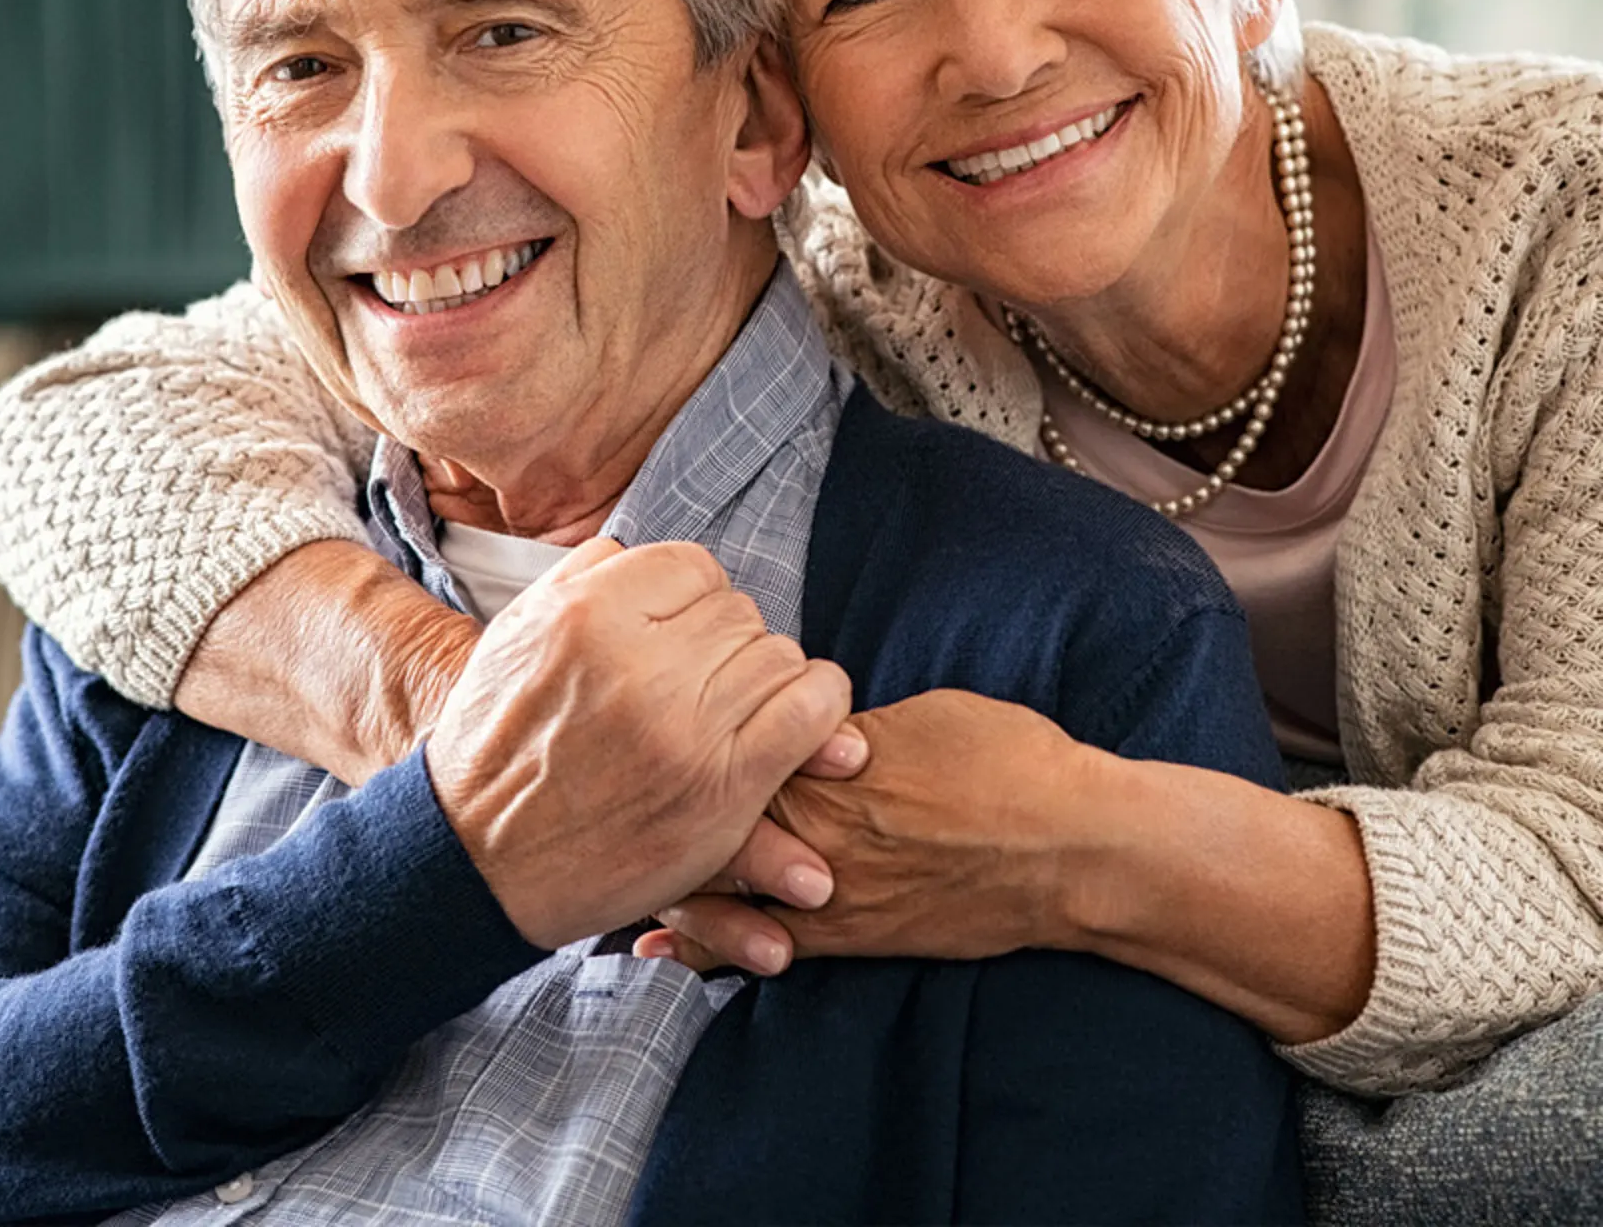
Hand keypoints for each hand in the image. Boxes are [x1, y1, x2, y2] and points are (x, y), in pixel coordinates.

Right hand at [422, 537, 853, 950]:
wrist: (484, 862)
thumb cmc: (498, 748)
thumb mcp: (511, 640)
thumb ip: (575, 581)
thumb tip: (636, 552)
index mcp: (584, 614)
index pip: (692, 566)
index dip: (691, 602)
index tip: (678, 639)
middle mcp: (637, 663)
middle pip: (738, 612)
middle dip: (727, 646)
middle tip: (700, 686)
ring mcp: (685, 727)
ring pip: (780, 657)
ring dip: (769, 682)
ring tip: (735, 713)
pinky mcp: (725, 786)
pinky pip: (811, 711)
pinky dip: (822, 709)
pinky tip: (806, 726)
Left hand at [636, 688, 1098, 974]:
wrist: (1078, 848)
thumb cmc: (1008, 761)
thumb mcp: (913, 715)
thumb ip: (837, 725)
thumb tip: (789, 716)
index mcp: (821, 756)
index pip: (714, 743)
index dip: (662, 736)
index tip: (619, 725)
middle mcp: (813, 823)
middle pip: (695, 812)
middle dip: (640, 806)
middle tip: (586, 796)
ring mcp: (828, 887)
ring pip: (715, 882)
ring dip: (658, 876)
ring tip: (604, 870)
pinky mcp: (853, 937)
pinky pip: (761, 949)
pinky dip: (705, 949)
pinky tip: (656, 950)